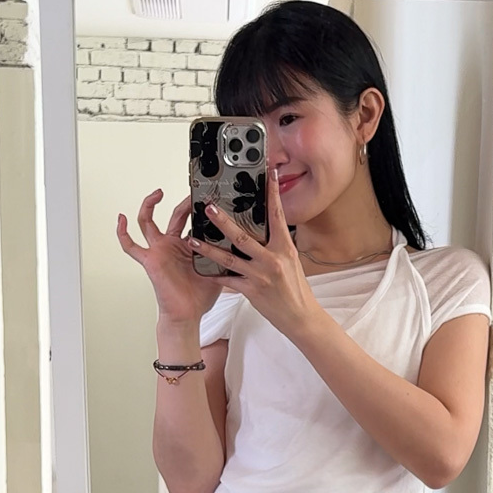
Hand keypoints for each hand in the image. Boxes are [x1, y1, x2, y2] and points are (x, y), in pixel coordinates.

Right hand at [116, 191, 221, 324]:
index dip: (198, 209)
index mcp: (187, 246)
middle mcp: (171, 245)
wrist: (188, 315)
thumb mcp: (218, 269)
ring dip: (149, 205)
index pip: (192, 221)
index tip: (208, 197)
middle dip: (184, 203)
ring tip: (157, 193)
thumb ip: (224, 253)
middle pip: (175, 216)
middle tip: (194, 194)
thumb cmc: (199, 296)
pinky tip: (121, 218)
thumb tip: (242, 241)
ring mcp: (159, 251)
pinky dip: (123, 232)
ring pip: (148, 222)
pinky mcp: (149, 260)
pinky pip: (131, 246)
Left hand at [201, 169, 319, 343]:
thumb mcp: (291, 261)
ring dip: (208, 249)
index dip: (272, 194)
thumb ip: (277, 245)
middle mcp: (272, 259)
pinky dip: (214, 274)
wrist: (300, 317)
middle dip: (223, 222)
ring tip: (193, 240)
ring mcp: (260, 275)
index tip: (268, 175)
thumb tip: (267, 228)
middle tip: (209, 208)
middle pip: (243, 236)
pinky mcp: (251, 290)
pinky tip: (202, 269)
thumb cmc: (295, 289)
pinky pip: (228, 281)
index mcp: (284, 248)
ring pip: (229, 258)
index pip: (277, 216)